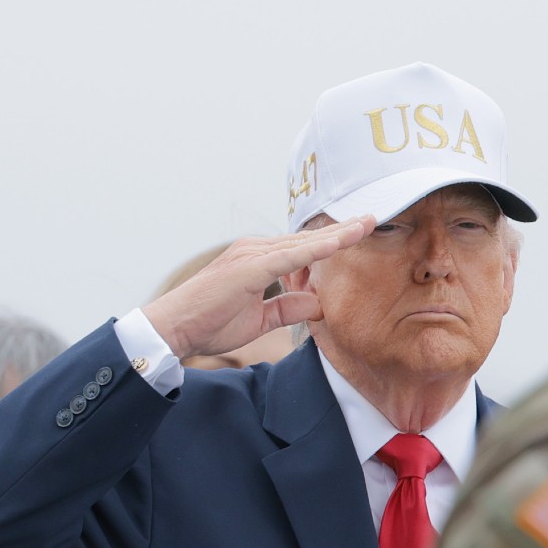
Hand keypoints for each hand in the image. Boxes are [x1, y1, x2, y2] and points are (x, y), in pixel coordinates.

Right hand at [141, 217, 373, 359]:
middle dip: (342, 229)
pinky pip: (289, 257)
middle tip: (373, 218)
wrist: (174, 329)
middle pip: (308, 239)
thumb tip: (317, 303)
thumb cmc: (211, 323)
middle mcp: (255, 250)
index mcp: (259, 260)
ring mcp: (251, 256)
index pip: (304, 248)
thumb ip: (288, 308)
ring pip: (303, 243)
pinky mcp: (247, 268)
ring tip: (365, 225)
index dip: (334, 240)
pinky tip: (337, 244)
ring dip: (336, 234)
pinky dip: (315, 250)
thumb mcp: (261, 319)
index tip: (361, 231)